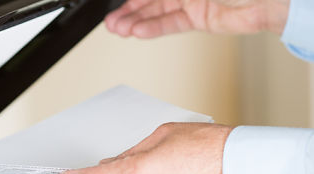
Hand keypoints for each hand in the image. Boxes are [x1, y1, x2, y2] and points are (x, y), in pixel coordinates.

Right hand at [104, 0, 289, 37]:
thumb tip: (154, 1)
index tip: (119, 3)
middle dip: (130, 9)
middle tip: (112, 21)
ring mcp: (194, 0)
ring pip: (158, 11)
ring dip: (137, 21)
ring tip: (118, 30)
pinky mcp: (202, 18)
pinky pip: (172, 23)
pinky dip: (154, 28)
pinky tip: (138, 32)